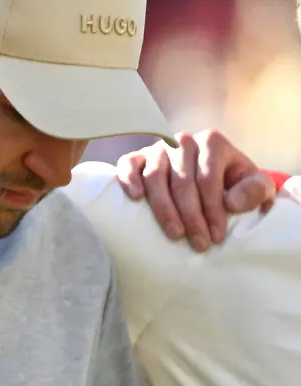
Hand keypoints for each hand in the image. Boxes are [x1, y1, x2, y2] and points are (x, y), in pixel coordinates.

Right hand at [116, 130, 275, 251]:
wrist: (212, 178)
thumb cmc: (234, 185)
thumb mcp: (255, 187)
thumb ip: (254, 191)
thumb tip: (232, 202)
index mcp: (212, 142)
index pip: (208, 179)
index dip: (212, 210)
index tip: (216, 237)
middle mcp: (183, 141)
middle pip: (182, 181)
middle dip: (191, 216)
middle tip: (198, 243)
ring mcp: (158, 148)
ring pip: (155, 177)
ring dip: (164, 208)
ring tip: (175, 234)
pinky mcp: (138, 157)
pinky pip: (128, 164)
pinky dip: (129, 180)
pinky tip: (136, 198)